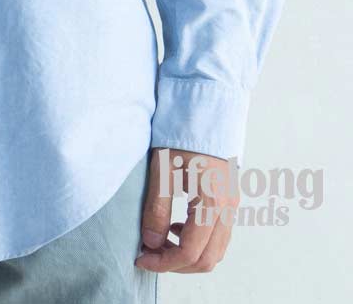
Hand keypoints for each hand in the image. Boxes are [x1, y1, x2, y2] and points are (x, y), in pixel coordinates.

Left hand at [136, 146, 239, 274]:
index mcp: (213, 203)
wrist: (203, 109)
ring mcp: (231, 205)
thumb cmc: (182, 134)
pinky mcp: (228, 200)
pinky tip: (176, 226)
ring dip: (188, 254)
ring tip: (160, 241)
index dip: (164, 262)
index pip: (191, 252)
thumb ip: (157, 208)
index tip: (141, 258)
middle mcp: (228, 209)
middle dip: (176, 264)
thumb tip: (151, 242)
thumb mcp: (163, 170)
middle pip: (208, 259)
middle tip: (149, 255)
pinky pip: (217, 235)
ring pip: (215, 250)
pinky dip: (197, 241)